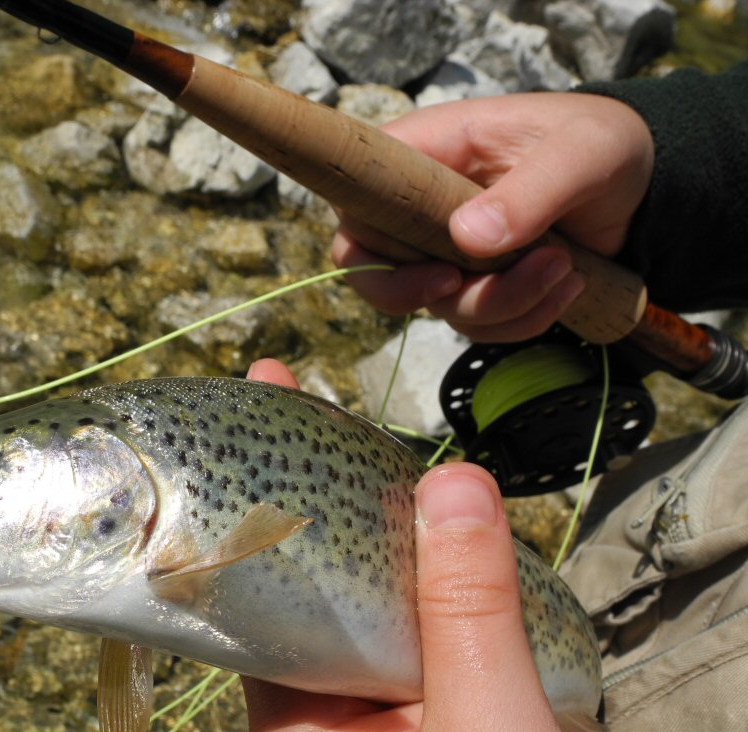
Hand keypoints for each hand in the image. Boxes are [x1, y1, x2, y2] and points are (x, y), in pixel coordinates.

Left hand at [242, 358, 629, 731]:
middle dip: (323, 495)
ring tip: (399, 467)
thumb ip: (467, 609)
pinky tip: (449, 568)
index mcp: (289, 708)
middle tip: (331, 403)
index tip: (264, 390)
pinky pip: (397, 657)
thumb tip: (451, 481)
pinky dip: (419, 604)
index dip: (261, 479)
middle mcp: (306, 716)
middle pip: (303, 578)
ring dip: (381, 548)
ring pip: (357, 615)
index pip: (257, 566)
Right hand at [334, 92, 653, 341]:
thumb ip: (528, 192)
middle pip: (380, 273)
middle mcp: (417, 207)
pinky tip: (568, 287)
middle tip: (512, 276)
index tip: (441, 270)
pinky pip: (477, 324)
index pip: (355, 206)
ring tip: (566, 269)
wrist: (641, 180)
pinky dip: (523, 319)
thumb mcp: (581, 153)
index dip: (375, 252)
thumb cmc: (600, 142)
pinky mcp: (474, 283)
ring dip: (505, 305)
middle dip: (447, 294)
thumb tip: (467, 240)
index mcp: (421, 154)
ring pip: (438, 306)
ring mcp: (442, 250)